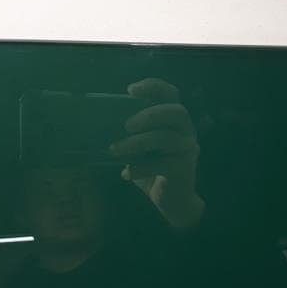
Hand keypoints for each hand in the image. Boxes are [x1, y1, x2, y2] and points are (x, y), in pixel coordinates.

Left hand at [109, 78, 204, 227]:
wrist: (171, 201)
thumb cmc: (152, 169)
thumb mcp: (139, 147)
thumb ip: (131, 134)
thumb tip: (98, 124)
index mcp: (174, 120)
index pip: (171, 93)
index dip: (154, 86)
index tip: (130, 90)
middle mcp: (186, 130)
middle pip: (176, 111)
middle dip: (149, 115)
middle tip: (126, 125)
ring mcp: (188, 149)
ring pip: (166, 137)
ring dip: (137, 143)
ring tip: (115, 150)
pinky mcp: (184, 168)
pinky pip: (163, 164)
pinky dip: (141, 168)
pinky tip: (126, 173)